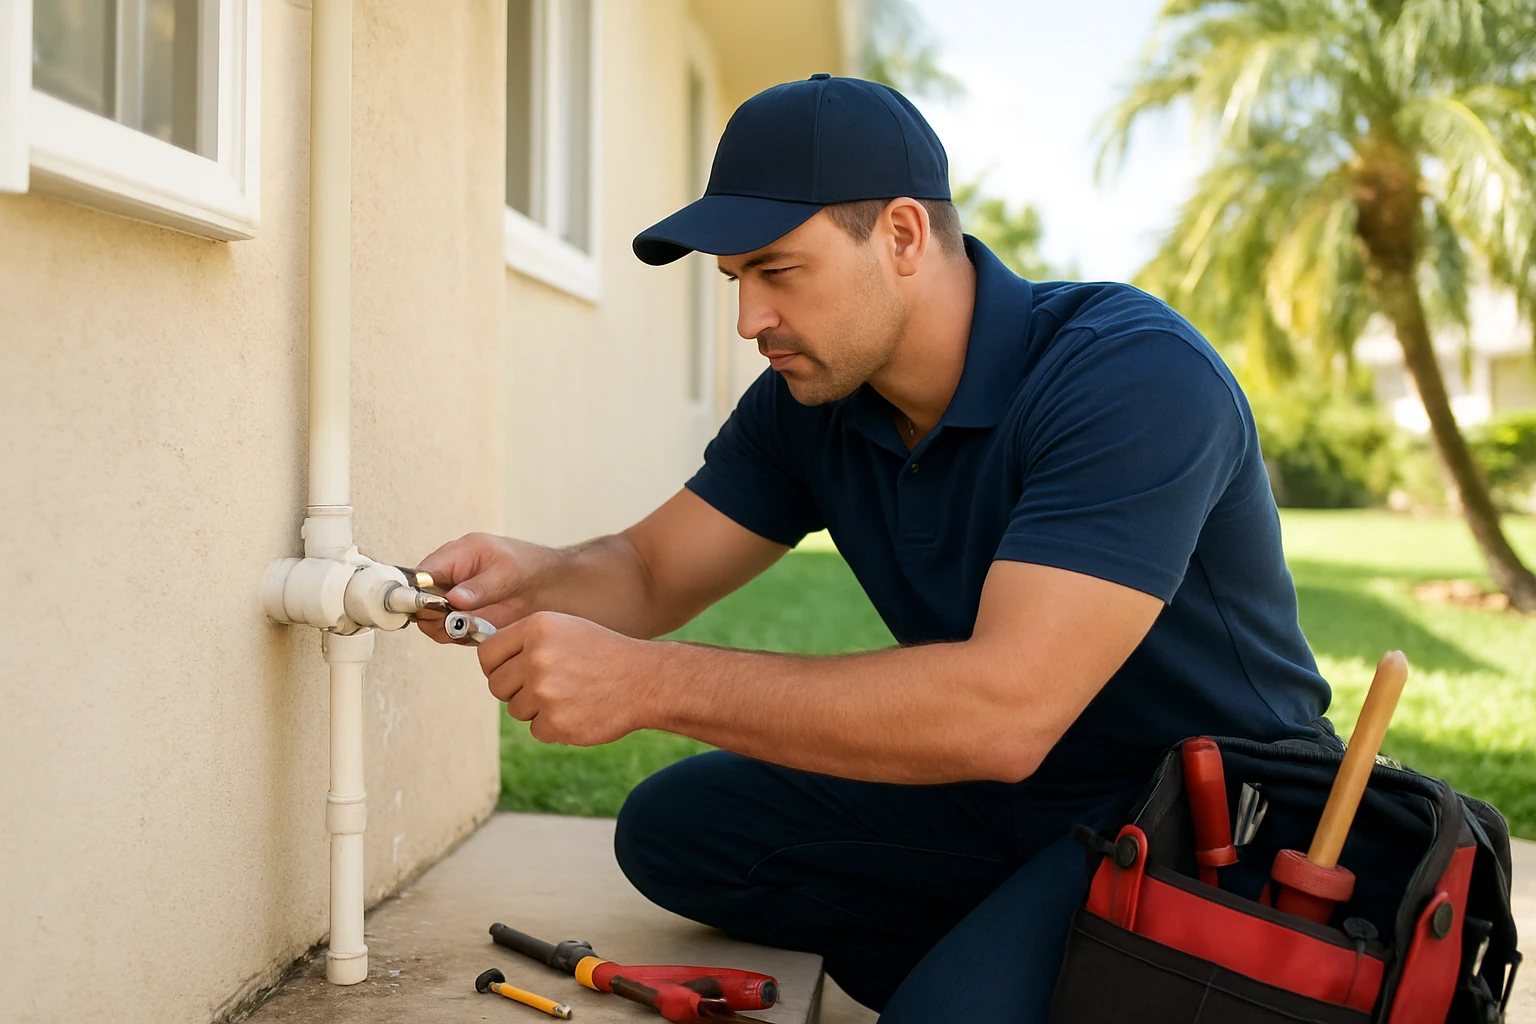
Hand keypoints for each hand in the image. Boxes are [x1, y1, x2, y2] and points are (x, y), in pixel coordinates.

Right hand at [414, 532, 554, 642]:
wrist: (548, 584)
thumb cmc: (527, 566)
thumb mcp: (506, 572)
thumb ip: (480, 587)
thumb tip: (453, 598)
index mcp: (455, 556)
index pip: (421, 573)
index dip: (415, 591)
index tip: (425, 606)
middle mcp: (448, 579)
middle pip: (420, 600)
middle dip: (431, 615)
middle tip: (453, 621)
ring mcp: (453, 600)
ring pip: (431, 620)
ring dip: (445, 629)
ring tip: (470, 626)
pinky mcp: (462, 618)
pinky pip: (448, 632)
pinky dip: (457, 637)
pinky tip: (475, 632)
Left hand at [480, 611, 657, 745]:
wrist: (645, 680)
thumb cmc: (602, 653)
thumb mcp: (564, 629)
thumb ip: (525, 640)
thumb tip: (488, 662)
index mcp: (537, 628)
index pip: (487, 654)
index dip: (495, 666)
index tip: (507, 671)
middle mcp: (537, 658)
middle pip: (496, 686)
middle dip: (515, 690)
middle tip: (544, 686)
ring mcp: (546, 693)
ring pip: (516, 710)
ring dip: (537, 708)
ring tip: (569, 694)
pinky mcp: (557, 723)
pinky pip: (536, 730)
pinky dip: (554, 726)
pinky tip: (578, 709)